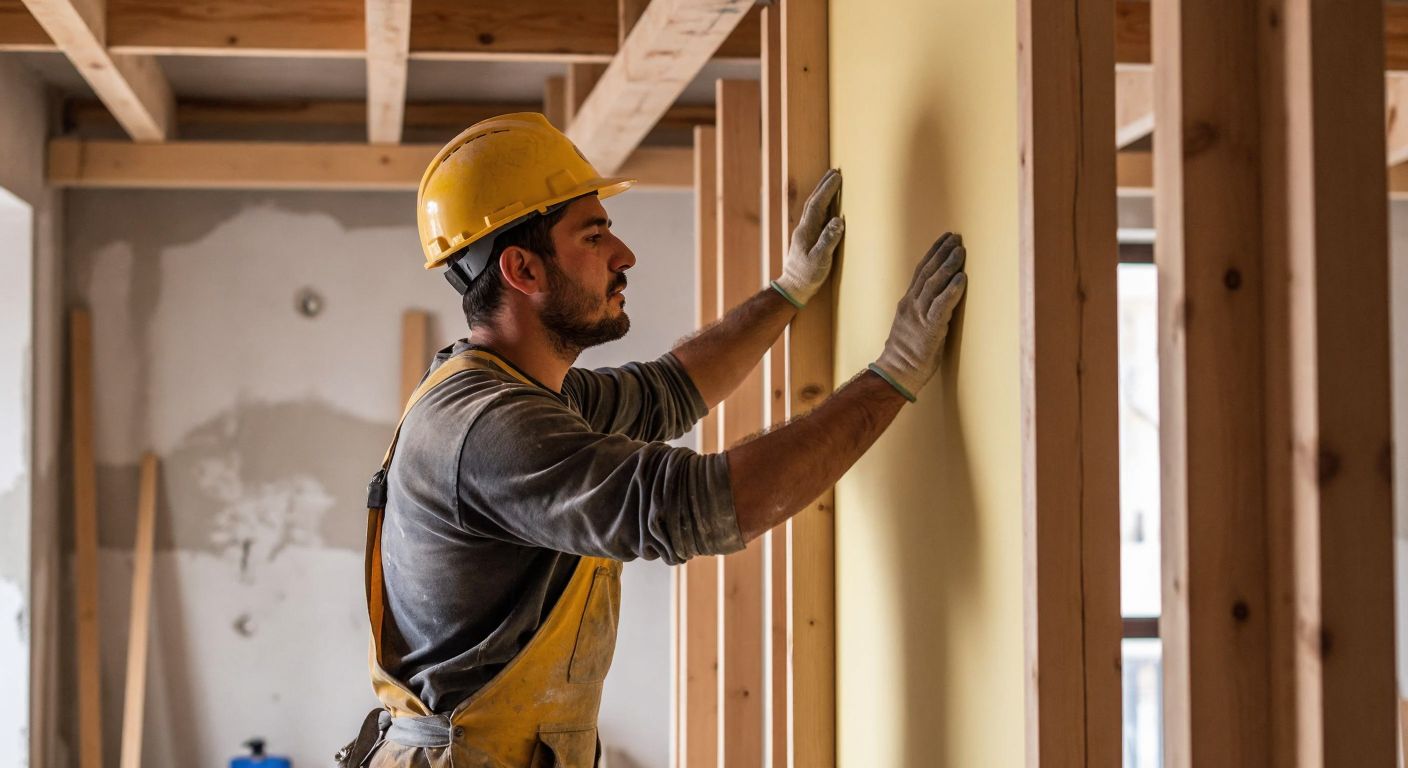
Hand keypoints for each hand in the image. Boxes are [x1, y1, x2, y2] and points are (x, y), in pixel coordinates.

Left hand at [771, 169, 843, 307]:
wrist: (793, 287)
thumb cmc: (808, 276)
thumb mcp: (820, 260)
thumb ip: (828, 240)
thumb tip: (837, 220)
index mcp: (806, 231)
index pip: (817, 205)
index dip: (827, 190)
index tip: (837, 176)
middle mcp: (803, 228)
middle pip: (813, 201)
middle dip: (824, 185)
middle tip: (835, 171)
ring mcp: (804, 232)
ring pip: (813, 207)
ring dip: (822, 193)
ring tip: (831, 181)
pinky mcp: (807, 238)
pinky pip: (815, 215)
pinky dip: (822, 205)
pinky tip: (828, 204)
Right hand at [870, 233, 966, 400]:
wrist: (897, 372)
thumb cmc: (906, 353)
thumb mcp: (910, 324)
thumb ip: (921, 310)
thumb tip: (937, 299)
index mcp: (907, 302)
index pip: (920, 271)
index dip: (933, 253)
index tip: (944, 239)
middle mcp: (912, 304)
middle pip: (928, 272)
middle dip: (942, 253)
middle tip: (955, 238)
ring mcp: (919, 315)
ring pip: (934, 284)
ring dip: (948, 266)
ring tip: (960, 251)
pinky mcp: (930, 328)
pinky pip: (942, 305)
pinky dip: (952, 290)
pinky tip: (962, 278)